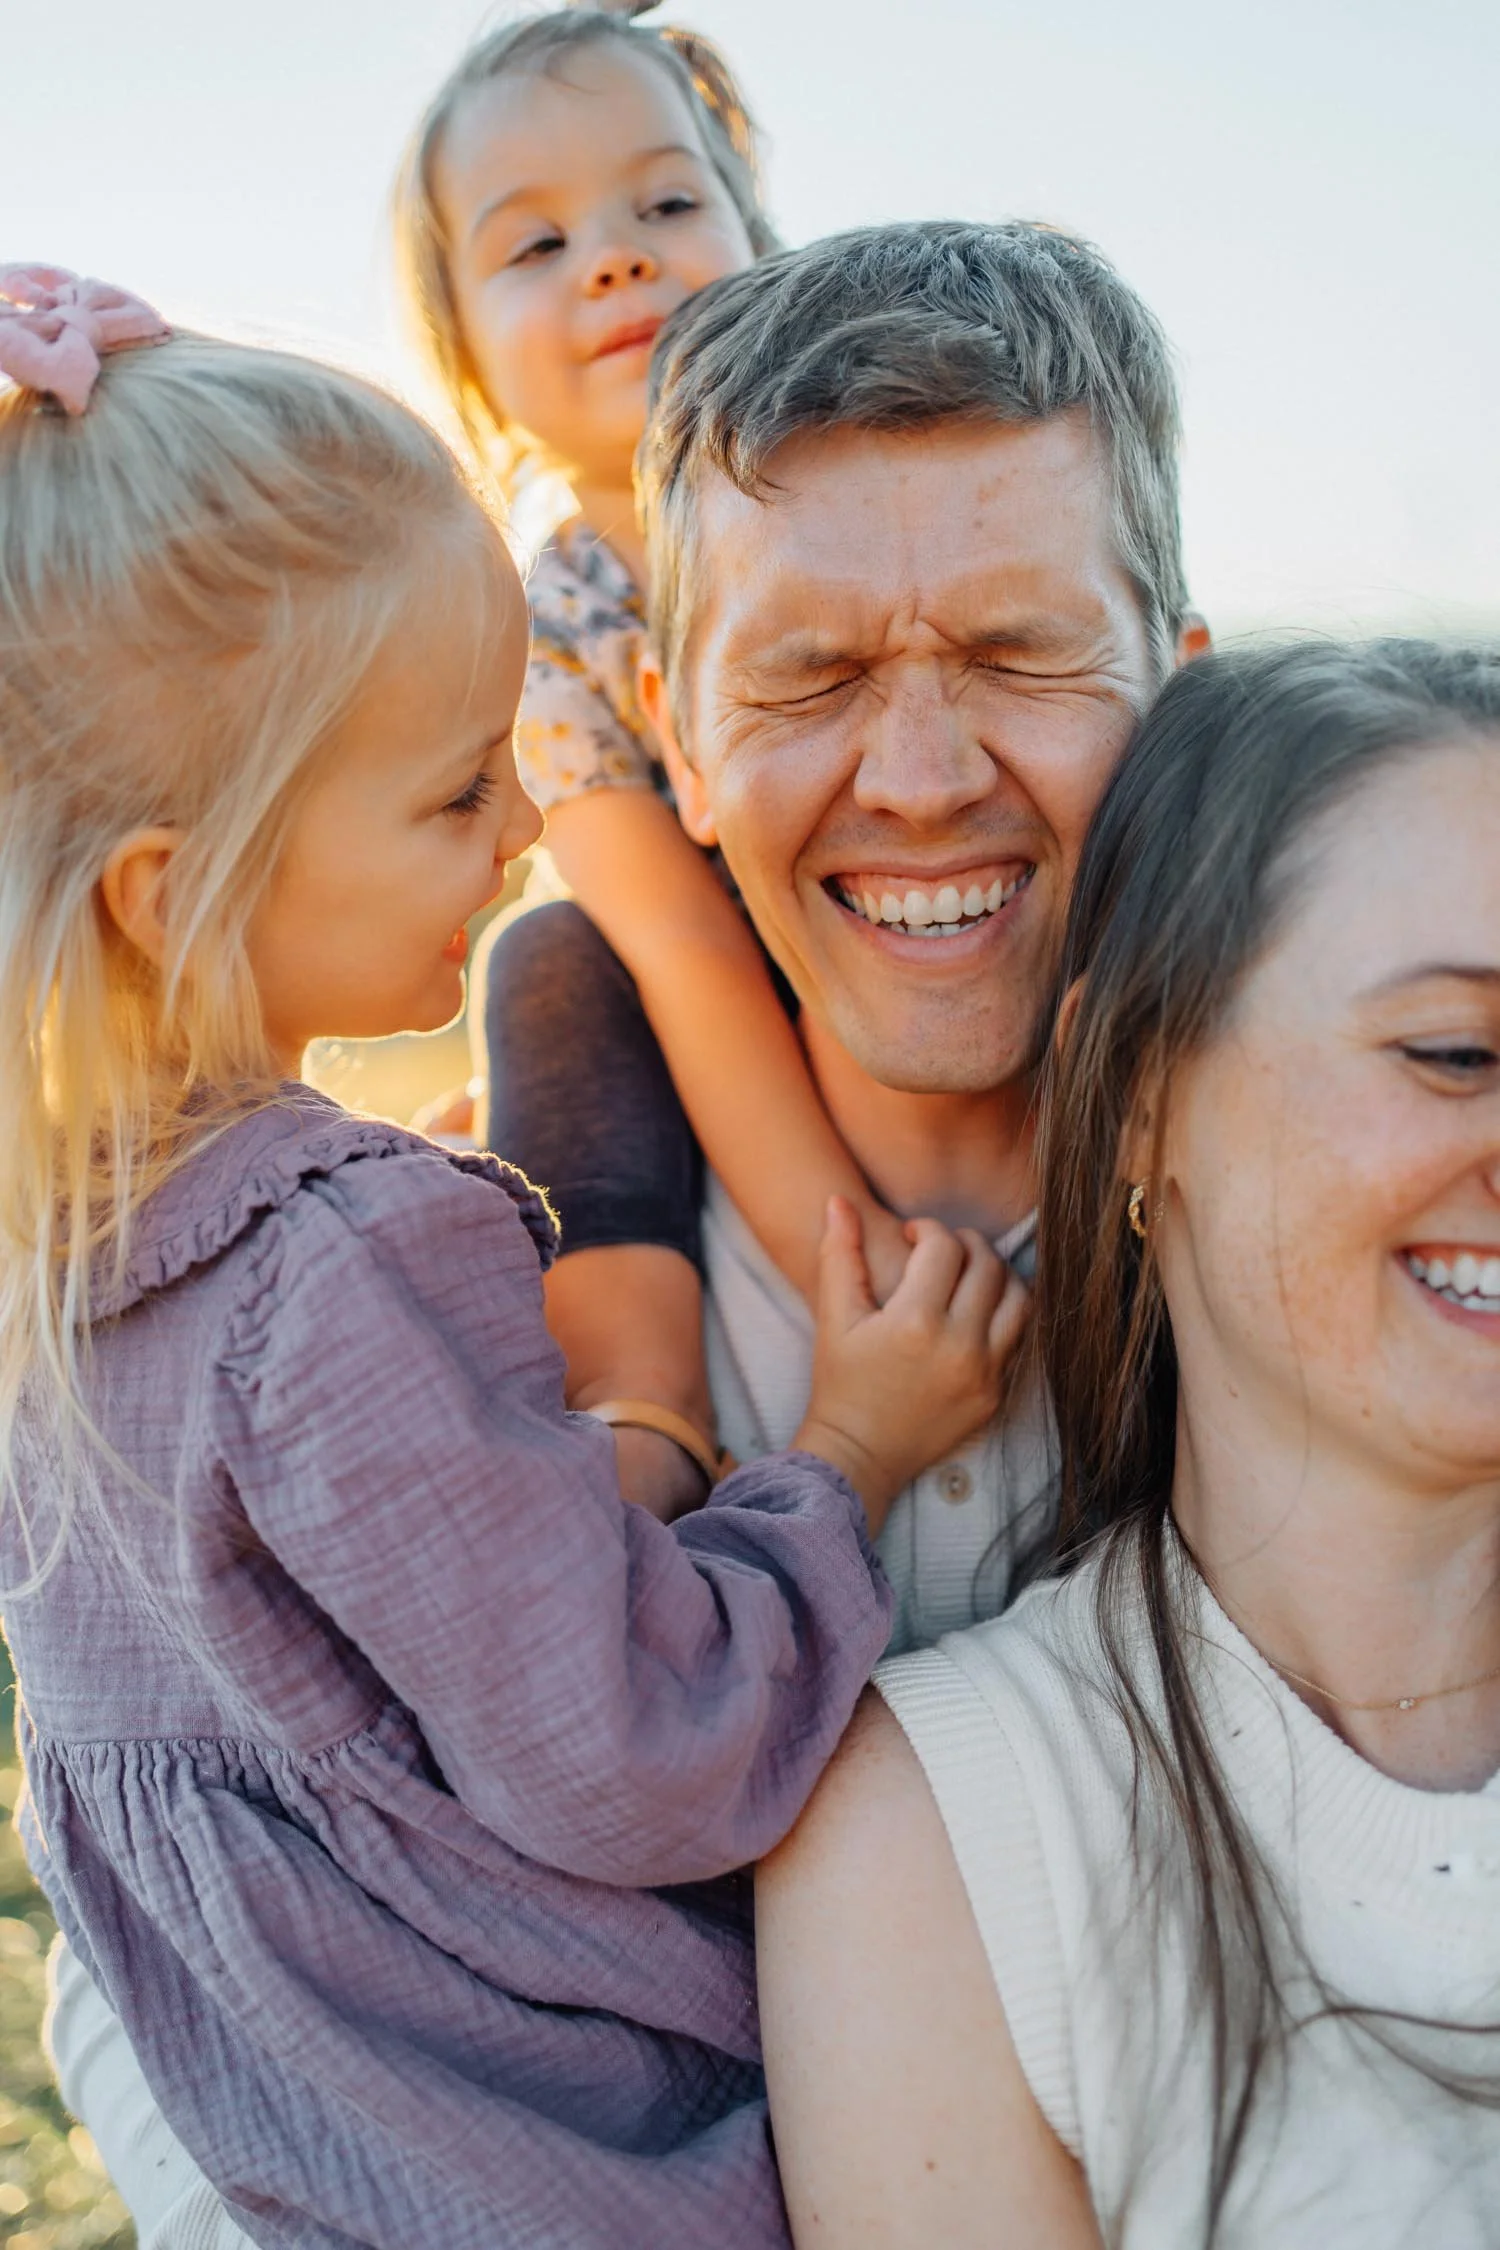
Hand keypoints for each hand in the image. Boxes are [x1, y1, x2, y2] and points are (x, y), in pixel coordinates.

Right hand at [793, 1199, 1029, 1535]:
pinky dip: (1004, 1314)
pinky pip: (1018, 1338)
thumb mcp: (834, 1318)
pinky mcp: (996, 1393)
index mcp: (915, 1322)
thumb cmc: (841, 1384)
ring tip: (968, 1276)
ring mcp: (984, 1373)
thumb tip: (838, 1200)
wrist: (859, 1455)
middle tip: (941, 1251)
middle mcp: (958, 1346)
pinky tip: (976, 1313)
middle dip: (965, 1245)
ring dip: (996, 1275)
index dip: (927, 1229)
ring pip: (1018, 1298)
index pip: (945, 1246)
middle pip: (987, 1265)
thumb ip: (839, 1254)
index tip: (912, 1237)